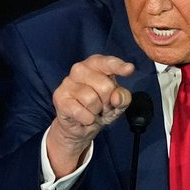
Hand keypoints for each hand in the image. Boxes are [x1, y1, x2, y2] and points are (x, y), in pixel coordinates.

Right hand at [47, 54, 134, 177]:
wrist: (80, 126)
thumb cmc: (100, 108)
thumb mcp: (117, 103)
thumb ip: (123, 97)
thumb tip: (117, 97)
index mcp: (95, 64)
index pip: (107, 63)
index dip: (119, 66)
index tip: (130, 69)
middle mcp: (80, 69)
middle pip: (104, 86)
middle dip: (108, 101)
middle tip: (103, 106)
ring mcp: (67, 82)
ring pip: (91, 99)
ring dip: (96, 111)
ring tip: (93, 111)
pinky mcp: (59, 97)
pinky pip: (81, 112)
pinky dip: (87, 119)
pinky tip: (84, 117)